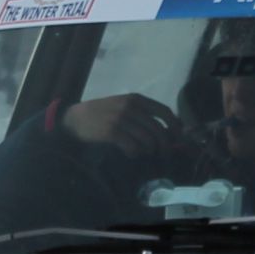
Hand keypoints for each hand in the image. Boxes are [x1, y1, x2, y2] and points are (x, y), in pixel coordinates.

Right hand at [61, 93, 179, 159]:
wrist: (76, 118)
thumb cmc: (103, 113)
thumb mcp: (124, 105)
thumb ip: (144, 113)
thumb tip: (170, 129)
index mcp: (137, 99)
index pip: (165, 112)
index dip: (175, 127)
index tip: (179, 139)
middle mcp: (131, 107)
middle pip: (158, 130)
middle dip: (164, 146)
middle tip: (163, 154)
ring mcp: (121, 119)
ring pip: (147, 141)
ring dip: (148, 151)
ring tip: (142, 152)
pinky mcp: (112, 132)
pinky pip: (133, 148)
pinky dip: (135, 154)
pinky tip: (130, 153)